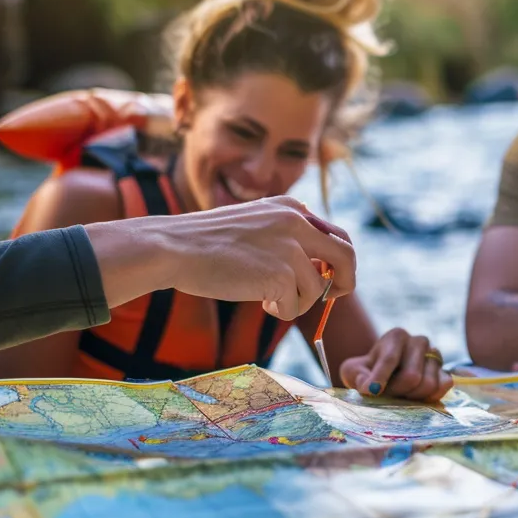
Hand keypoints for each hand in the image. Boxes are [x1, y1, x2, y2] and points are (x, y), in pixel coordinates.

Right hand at [87, 196, 356, 319]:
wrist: (170, 247)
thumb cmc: (203, 242)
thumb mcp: (253, 226)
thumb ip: (284, 239)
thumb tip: (316, 271)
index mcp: (291, 207)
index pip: (334, 233)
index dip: (336, 260)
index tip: (328, 277)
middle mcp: (297, 221)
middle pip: (346, 254)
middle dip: (346, 280)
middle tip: (336, 296)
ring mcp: (290, 247)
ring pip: (317, 288)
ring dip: (296, 302)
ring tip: (266, 299)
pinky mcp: (281, 273)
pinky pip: (296, 304)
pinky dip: (281, 310)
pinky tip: (259, 303)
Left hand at [338, 328, 453, 401]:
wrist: (383, 378)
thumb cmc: (367, 373)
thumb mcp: (353, 371)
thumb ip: (358, 376)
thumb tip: (369, 386)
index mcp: (396, 336)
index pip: (390, 359)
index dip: (380, 378)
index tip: (371, 392)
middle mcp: (419, 341)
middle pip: (411, 376)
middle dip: (396, 392)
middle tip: (385, 397)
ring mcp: (435, 356)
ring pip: (428, 384)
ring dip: (411, 398)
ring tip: (399, 397)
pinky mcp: (445, 372)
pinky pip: (443, 387)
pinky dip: (429, 398)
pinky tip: (415, 399)